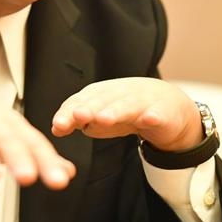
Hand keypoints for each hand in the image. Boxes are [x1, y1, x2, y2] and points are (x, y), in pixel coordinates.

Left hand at [52, 77, 202, 151]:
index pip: (80, 102)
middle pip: (101, 101)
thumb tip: (56, 128)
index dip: (69, 113)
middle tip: (78, 116)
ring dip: (115, 111)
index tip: (58, 126)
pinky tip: (150, 119)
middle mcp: (118, 94)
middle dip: (89, 109)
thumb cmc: (124, 111)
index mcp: (99, 95)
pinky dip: (154, 116)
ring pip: (127, 105)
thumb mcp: (98, 117)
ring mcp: (141, 101)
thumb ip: (76, 121)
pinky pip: (158, 114)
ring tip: (104, 119)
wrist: (165, 104)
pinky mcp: (162, 111)